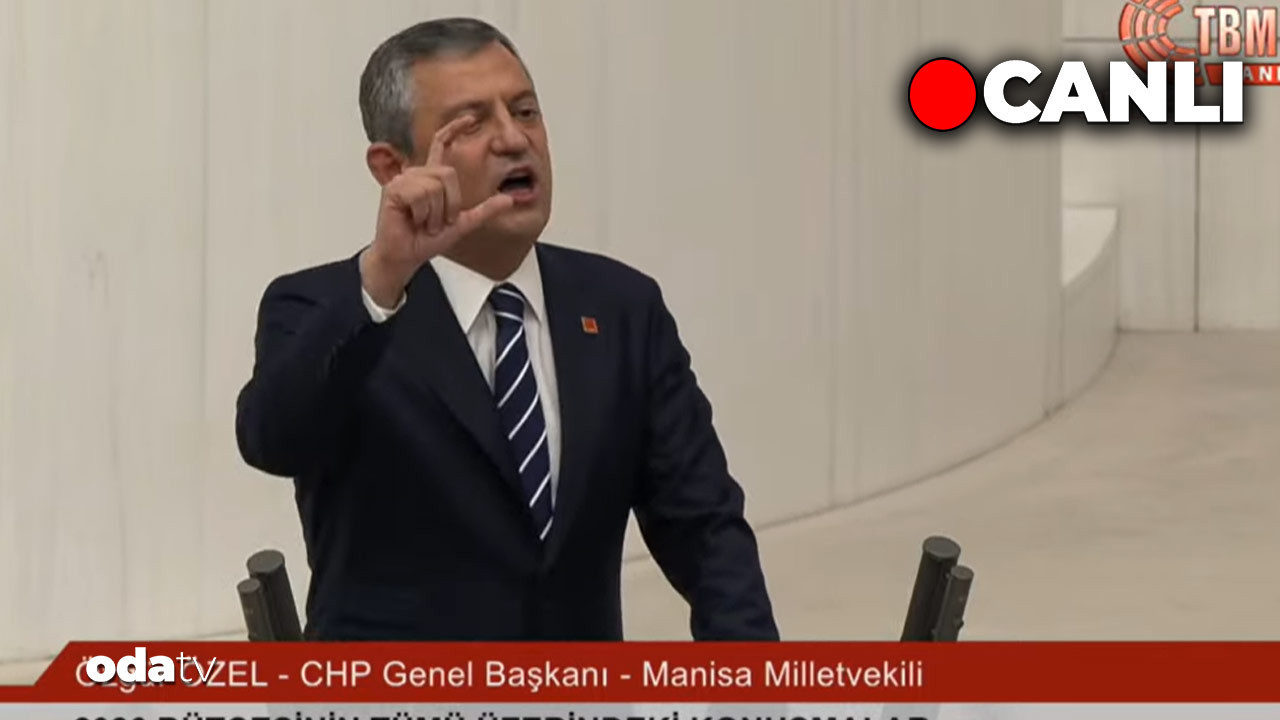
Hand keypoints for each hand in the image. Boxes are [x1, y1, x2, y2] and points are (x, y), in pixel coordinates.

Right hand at [360, 115, 514, 306]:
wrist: (406, 256)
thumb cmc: (426, 239)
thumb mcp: (463, 224)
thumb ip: (485, 210)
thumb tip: (509, 199)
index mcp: (431, 177)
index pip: (441, 144)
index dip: (454, 129)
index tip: (469, 118)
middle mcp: (417, 174)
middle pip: (448, 173)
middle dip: (450, 204)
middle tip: (437, 222)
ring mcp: (404, 180)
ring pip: (435, 186)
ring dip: (435, 213)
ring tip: (424, 223)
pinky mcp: (393, 189)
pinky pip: (421, 194)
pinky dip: (423, 214)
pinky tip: (413, 220)